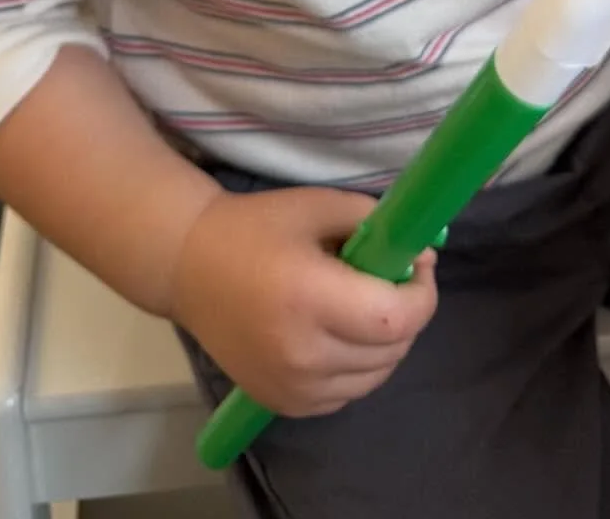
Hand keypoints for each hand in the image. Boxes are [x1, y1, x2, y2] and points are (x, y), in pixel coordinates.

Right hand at [171, 188, 438, 417]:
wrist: (188, 268)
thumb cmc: (255, 228)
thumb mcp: (316, 205)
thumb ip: (374, 223)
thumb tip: (420, 253)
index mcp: (308, 297)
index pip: (395, 318)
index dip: (421, 295)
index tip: (418, 265)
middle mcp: (302, 353)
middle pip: (391, 350)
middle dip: (407, 313)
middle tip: (394, 279)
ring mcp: (292, 387)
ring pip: (375, 376)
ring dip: (385, 343)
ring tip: (363, 305)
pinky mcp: (284, 405)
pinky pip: (348, 392)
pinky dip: (358, 366)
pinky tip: (338, 332)